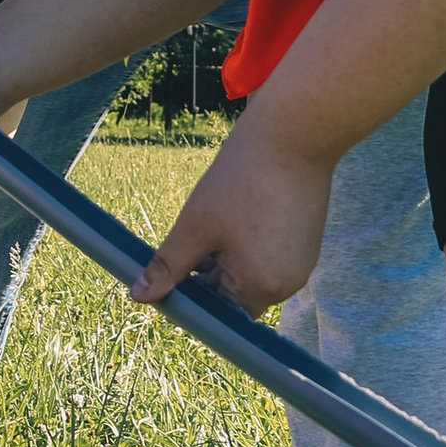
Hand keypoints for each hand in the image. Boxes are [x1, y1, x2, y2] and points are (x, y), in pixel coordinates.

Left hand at [134, 110, 334, 316]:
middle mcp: (288, 284)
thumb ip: (168, 267)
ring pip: (250, 272)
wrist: (293, 133)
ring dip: (227, 255)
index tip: (174, 268)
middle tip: (195, 231)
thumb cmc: (241, 180)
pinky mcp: (306, 241)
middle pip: (234, 294)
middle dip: (209, 271)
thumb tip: (139, 297)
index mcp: (261, 288)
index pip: (218, 313)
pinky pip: (268, 255)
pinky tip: (239, 210)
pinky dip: (248, 242)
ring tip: (219, 216)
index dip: (191, 295)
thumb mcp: (196, 226)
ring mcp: (302, 263)